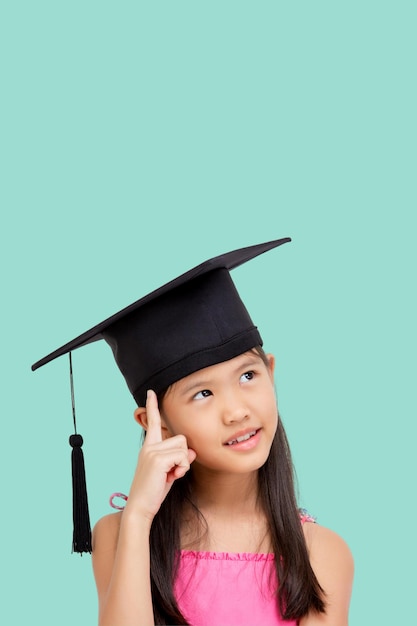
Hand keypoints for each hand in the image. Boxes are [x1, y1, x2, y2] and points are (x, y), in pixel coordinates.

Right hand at [125, 390, 195, 522]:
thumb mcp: (170, 472)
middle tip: (171, 472)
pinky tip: (170, 478)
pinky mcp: (158, 459)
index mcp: (149, 447)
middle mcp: (149, 446)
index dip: (152, 406)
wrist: (140, 507)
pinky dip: (182, 469)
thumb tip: (191, 451)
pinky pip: (182, 458)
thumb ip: (180, 459)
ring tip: (170, 476)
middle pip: (181, 438)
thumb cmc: (154, 491)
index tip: (151, 393)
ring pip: (183, 447)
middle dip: (182, 456)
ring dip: (182, 464)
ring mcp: (152, 451)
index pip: (153, 422)